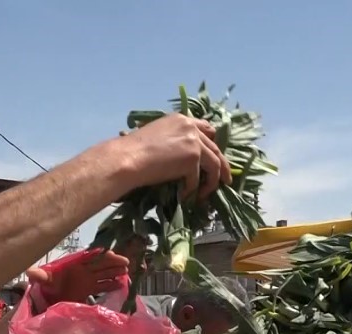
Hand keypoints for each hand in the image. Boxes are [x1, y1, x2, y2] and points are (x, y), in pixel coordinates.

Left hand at [27, 251, 128, 303]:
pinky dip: (111, 286)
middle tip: (125, 262)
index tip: (110, 253)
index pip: (89, 257)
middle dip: (112, 262)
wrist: (47, 300)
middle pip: (100, 264)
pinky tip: (121, 285)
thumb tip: (29, 271)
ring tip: (126, 272)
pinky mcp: (88, 290)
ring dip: (114, 272)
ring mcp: (87, 280)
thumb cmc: (46, 287)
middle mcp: (82, 271)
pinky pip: (102, 286)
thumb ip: (40, 275)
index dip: (100, 255)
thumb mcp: (44, 280)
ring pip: (103, 274)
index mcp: (74, 265)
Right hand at [113, 113, 231, 200]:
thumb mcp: (157, 136)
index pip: (207, 129)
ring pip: (214, 165)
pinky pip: (197, 179)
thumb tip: (181, 157)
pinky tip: (184, 196)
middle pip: (215, 149)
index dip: (213, 145)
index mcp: (182, 120)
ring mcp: (194, 143)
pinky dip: (192, 190)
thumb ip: (173, 139)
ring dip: (212, 182)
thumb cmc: (133, 150)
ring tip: (205, 194)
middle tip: (225, 180)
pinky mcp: (193, 159)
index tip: (216, 157)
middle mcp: (191, 128)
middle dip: (222, 166)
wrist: (127, 158)